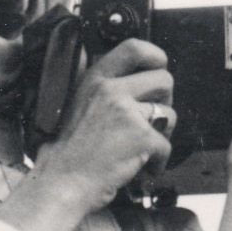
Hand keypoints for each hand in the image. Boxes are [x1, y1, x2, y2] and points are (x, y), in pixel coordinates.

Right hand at [33, 37, 174, 211]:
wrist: (62, 183)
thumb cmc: (68, 153)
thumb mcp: (79, 105)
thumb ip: (105, 90)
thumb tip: (138, 84)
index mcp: (96, 79)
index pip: (134, 48)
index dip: (155, 56)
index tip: (158, 66)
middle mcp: (111, 90)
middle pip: (163, 79)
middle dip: (165, 100)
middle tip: (153, 119)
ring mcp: (127, 113)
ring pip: (169, 114)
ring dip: (163, 133)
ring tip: (144, 147)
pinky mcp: (140, 138)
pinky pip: (166, 146)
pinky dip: (158, 162)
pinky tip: (143, 167)